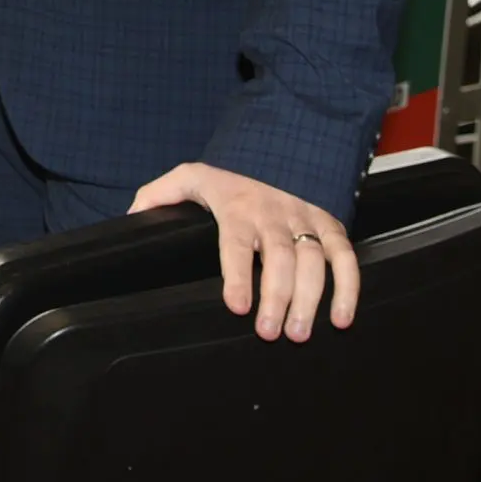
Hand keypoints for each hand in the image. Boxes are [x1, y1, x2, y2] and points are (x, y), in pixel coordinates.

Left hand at [130, 163, 357, 342]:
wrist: (278, 149)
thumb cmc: (230, 176)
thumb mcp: (191, 176)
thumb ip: (160, 195)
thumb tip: (131, 218)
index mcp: (237, 207)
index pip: (236, 243)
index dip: (237, 274)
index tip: (237, 305)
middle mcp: (273, 215)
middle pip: (279, 258)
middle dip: (276, 296)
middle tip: (270, 332)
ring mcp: (304, 220)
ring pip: (313, 261)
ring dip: (310, 299)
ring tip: (299, 332)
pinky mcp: (330, 226)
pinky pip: (345, 257)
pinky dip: (349, 287)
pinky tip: (343, 317)